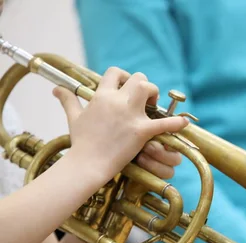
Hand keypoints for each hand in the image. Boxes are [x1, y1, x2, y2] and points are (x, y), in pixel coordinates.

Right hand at [53, 67, 188, 183]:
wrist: (87, 164)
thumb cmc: (81, 142)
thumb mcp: (73, 117)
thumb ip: (68, 100)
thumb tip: (57, 88)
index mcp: (101, 96)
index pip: (114, 73)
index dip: (123, 76)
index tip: (126, 85)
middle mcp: (116, 101)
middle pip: (137, 78)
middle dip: (144, 84)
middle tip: (145, 98)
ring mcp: (130, 116)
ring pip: (148, 89)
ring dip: (155, 95)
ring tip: (154, 106)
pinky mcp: (141, 131)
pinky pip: (164, 123)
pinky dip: (176, 123)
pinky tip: (184, 123)